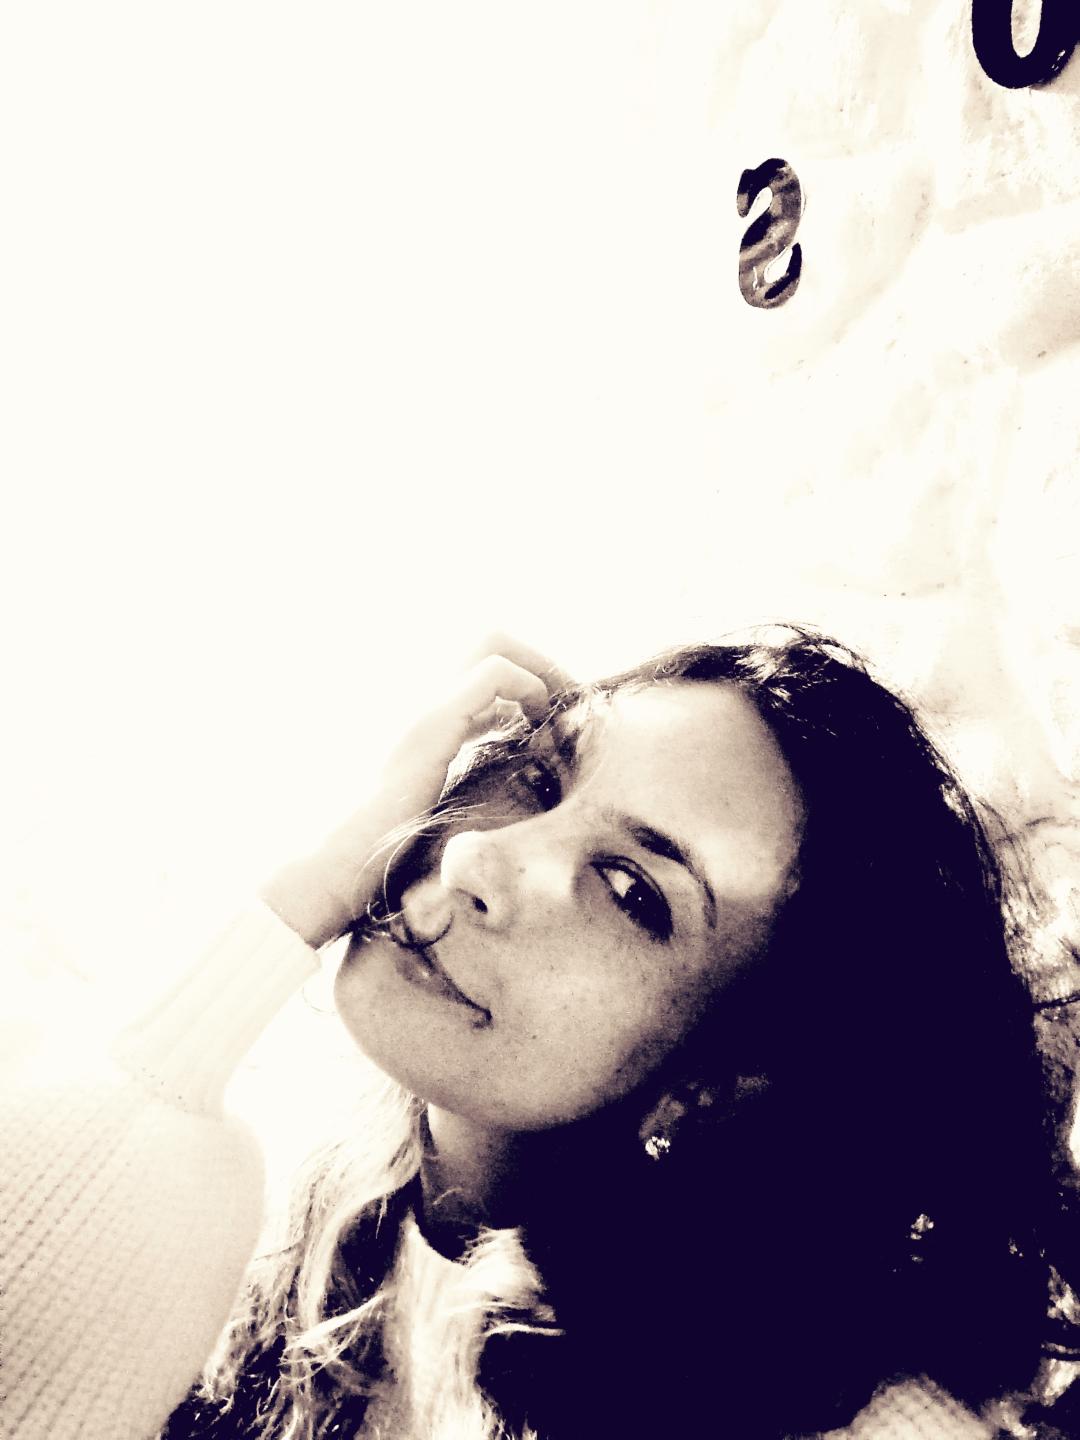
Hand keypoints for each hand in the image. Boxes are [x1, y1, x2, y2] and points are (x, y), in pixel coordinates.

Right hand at [260, 637, 571, 947]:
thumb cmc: (378, 853)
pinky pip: (492, 674)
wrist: (330, 870)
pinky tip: (535, 726)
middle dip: (537, 661)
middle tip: (563, 707)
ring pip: (491, 642)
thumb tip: (510, 762)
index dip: (525, 678)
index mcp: (421, 716)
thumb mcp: (435, 800)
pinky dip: (527, 687)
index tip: (551, 716)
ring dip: (537, 668)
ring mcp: (419, 708)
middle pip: (489, 638)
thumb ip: (461, 771)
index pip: (481, 666)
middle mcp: (416, 699)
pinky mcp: (429, 728)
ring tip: (555, 714)